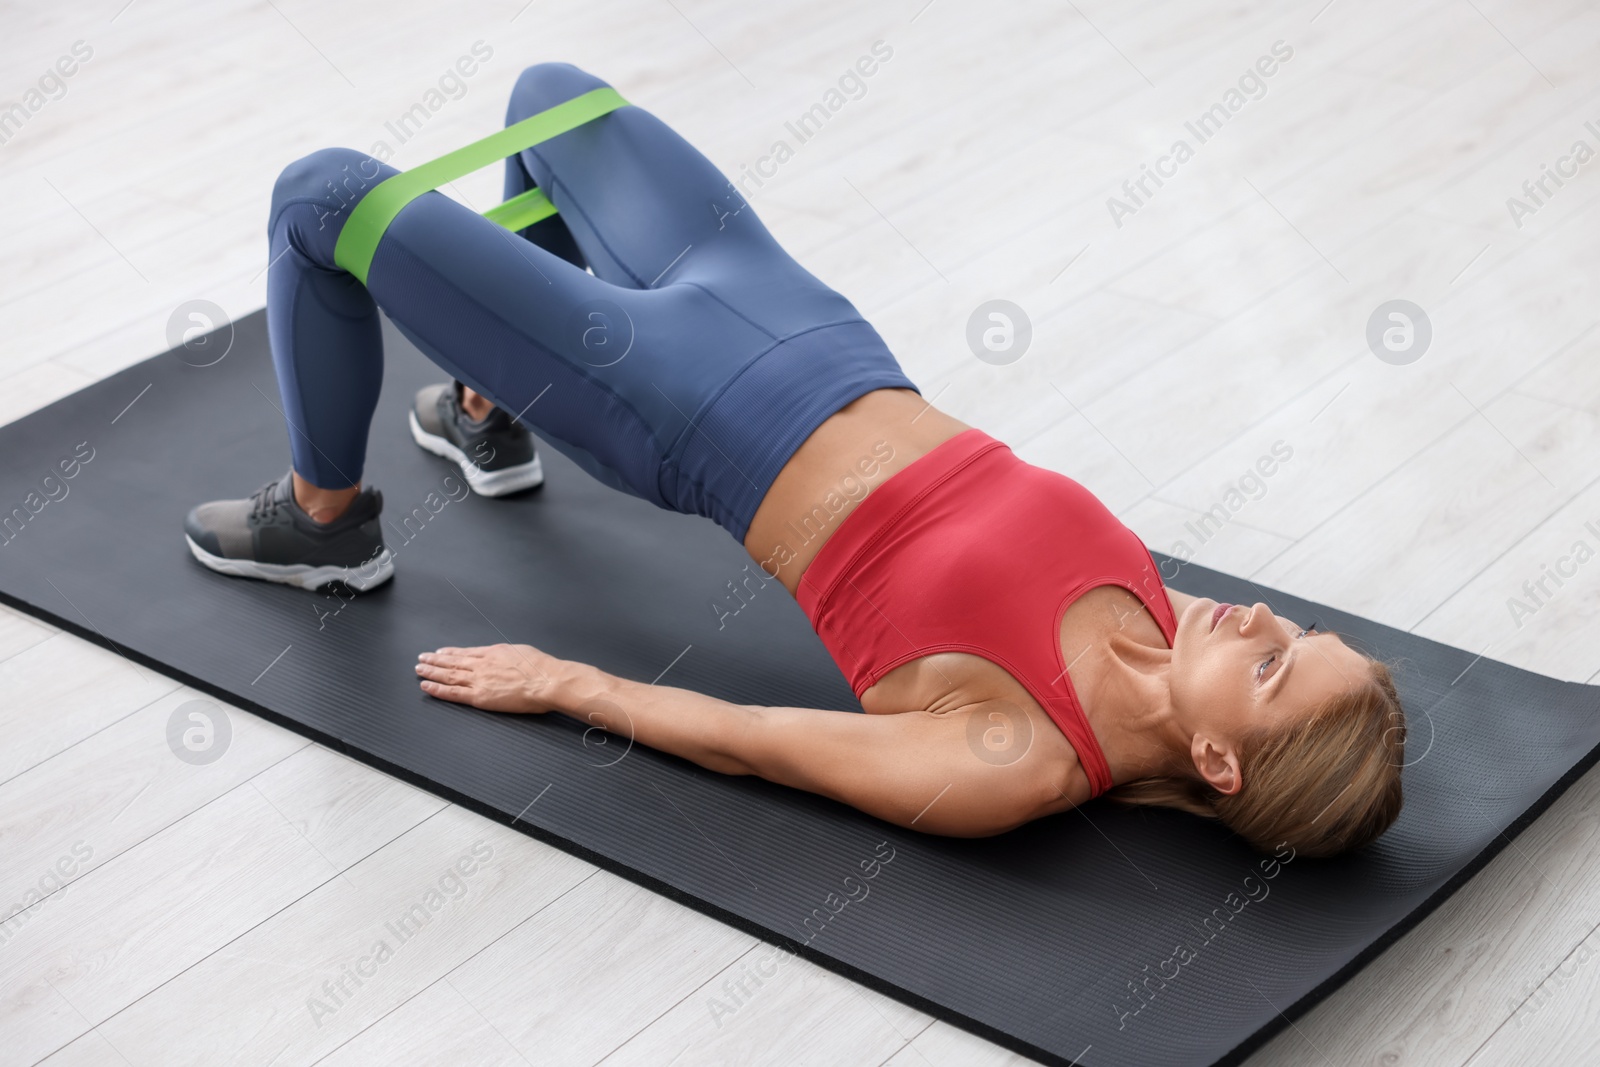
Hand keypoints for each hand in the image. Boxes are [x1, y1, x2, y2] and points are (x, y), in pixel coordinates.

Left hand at [414, 643, 568, 712]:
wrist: (546, 681)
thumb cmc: (540, 668)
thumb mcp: (521, 652)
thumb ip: (506, 655)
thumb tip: (502, 658)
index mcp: (492, 653)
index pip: (465, 653)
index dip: (450, 653)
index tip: (439, 652)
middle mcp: (481, 665)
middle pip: (452, 662)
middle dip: (435, 661)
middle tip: (421, 659)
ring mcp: (478, 680)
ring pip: (448, 675)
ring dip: (431, 672)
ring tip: (419, 670)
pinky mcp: (479, 697)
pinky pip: (453, 693)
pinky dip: (438, 689)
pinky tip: (426, 687)